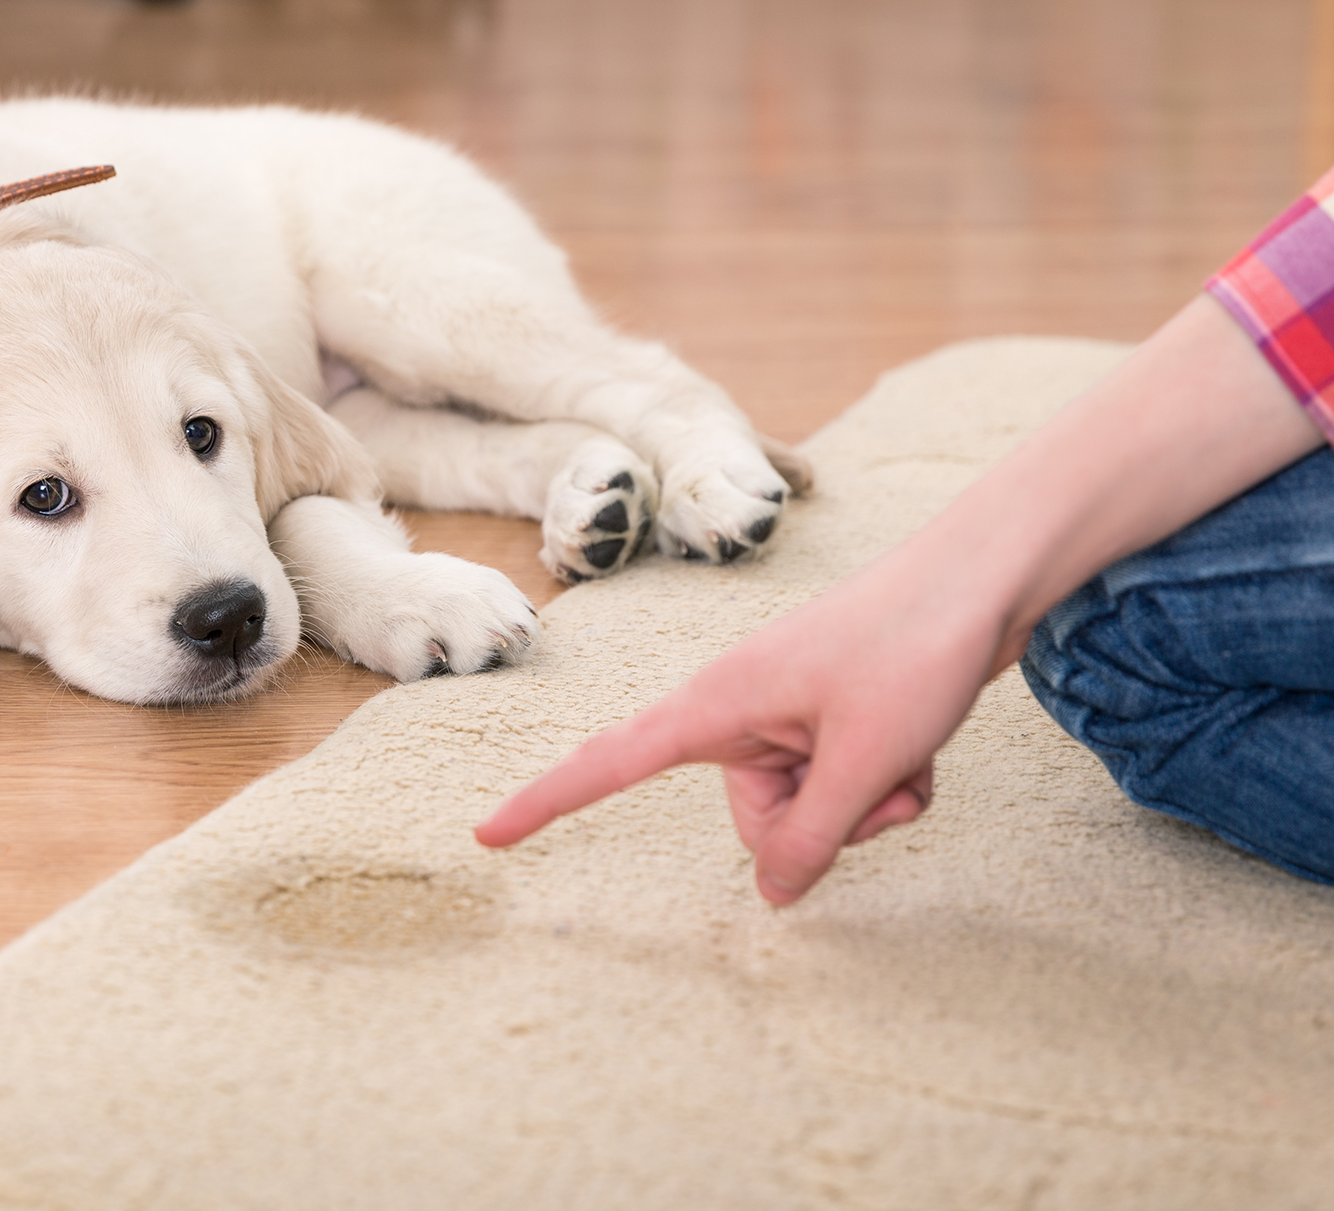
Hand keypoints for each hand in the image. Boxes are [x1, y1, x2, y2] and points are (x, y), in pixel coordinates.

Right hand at [475, 544, 1003, 903]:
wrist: (985, 575)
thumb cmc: (914, 646)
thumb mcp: (864, 761)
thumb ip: (812, 837)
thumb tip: (774, 896)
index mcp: (717, 704)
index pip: (609, 763)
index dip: (547, 802)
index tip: (487, 833)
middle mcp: (741, 710)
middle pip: (755, 820)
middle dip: (823, 824)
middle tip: (879, 780)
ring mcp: (788, 714)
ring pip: (809, 810)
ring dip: (868, 803)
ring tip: (908, 753)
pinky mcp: (830, 717)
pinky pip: (844, 786)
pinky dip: (888, 783)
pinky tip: (922, 746)